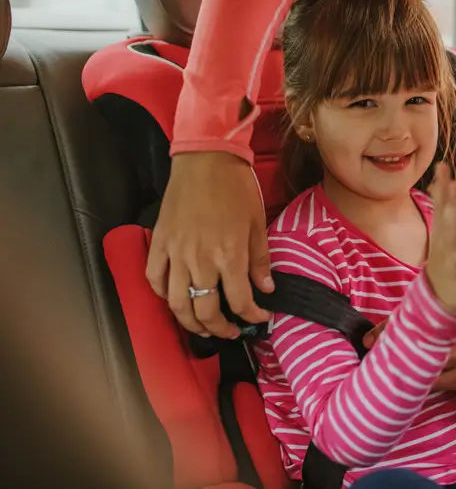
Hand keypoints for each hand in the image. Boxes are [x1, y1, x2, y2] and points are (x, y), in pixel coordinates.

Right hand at [147, 151, 273, 337]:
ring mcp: (175, 253)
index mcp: (229, 255)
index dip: (252, 316)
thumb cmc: (236, 188)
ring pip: (177, 303)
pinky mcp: (159, 243)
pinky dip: (163, 295)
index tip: (261, 318)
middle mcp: (200, 260)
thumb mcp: (258, 223)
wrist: (206, 160)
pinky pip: (155, 279)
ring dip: (190, 322)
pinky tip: (176, 299)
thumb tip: (266, 289)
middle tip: (232, 331)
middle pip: (205, 310)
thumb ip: (260, 260)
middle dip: (220, 328)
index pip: (240, 301)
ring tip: (203, 326)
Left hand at [363, 319, 455, 391]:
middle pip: (417, 348)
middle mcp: (455, 342)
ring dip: (406, 373)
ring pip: (426, 371)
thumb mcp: (451, 323)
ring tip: (384, 375)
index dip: (389, 330)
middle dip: (395, 355)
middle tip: (371, 359)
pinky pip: (437, 385)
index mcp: (450, 323)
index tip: (367, 339)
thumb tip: (390, 327)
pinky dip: (423, 386)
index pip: (414, 325)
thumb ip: (428, 324)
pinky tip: (409, 387)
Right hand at [425, 163, 455, 316]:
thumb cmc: (445, 255)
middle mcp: (449, 248)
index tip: (443, 168)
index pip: (443, 207)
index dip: (442, 188)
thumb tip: (443, 168)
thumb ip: (443, 201)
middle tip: (454, 188)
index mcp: (444, 234)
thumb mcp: (441, 227)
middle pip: (450, 228)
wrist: (439, 296)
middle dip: (452, 212)